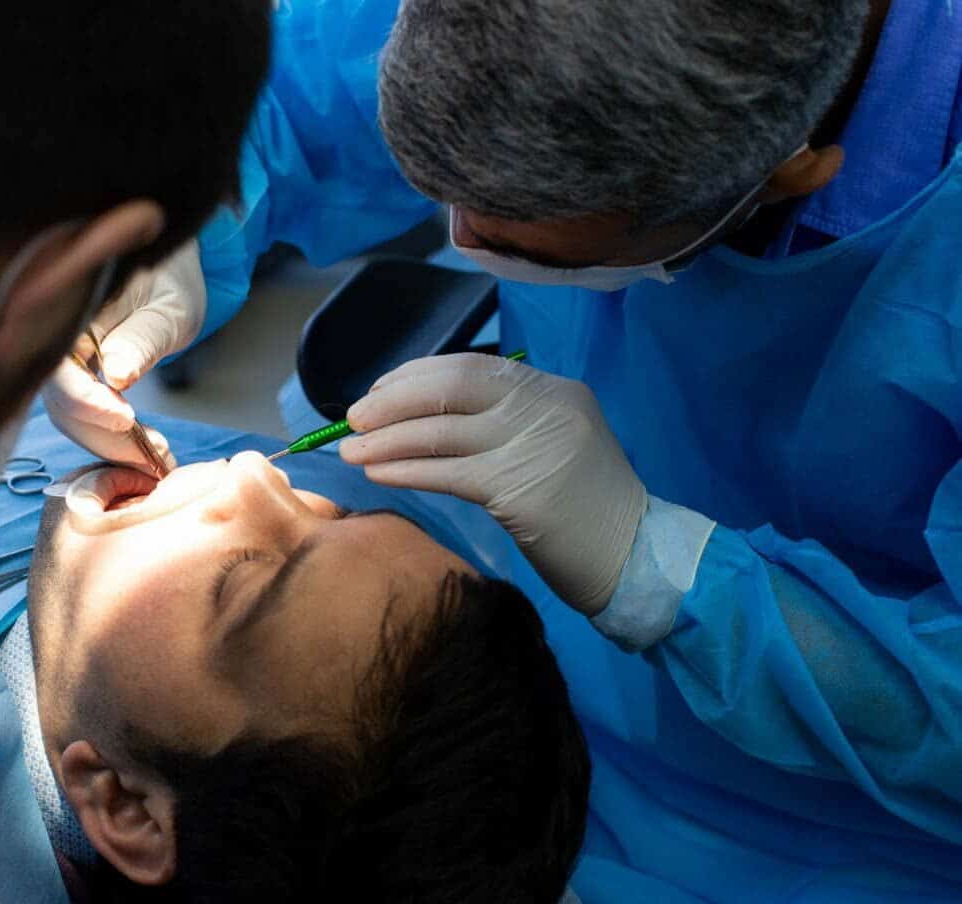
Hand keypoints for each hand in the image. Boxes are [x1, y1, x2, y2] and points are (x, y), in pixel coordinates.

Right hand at [43, 239, 204, 469]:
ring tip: (155, 454)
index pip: (60, 367)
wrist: (164, 278)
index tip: (126, 419)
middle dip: (103, 435)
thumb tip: (116, 376)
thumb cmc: (167, 284)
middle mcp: (53, 340)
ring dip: (108, 443)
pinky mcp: (72, 381)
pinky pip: (79, 415)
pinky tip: (141, 446)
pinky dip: (108, 437)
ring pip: (69, 416)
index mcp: (69, 312)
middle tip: (151, 454)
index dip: (86, 399)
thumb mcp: (166, 310)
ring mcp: (59, 364)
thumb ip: (142, 340)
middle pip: (61, 402)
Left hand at [340, 353, 646, 615]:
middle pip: (450, 387)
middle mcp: (544, 406)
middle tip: (352, 419)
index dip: (415, 376)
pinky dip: (404, 469)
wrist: (635, 557)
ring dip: (385, 439)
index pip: (470, 366)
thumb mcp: (554, 445)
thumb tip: (424, 418)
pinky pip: (445, 472)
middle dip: (392, 401)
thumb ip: (504, 424)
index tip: (378, 393)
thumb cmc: (586, 508)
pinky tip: (377, 473)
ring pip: (440, 430)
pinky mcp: (520, 488)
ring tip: (348, 451)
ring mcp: (534, 444)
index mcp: (552, 389)